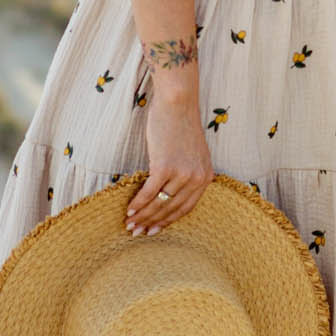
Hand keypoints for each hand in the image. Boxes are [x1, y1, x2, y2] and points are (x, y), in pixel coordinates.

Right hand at [127, 91, 212, 233]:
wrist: (178, 103)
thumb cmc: (181, 125)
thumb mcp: (193, 153)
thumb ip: (186, 173)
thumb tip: (168, 193)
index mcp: (206, 177)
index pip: (186, 208)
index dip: (168, 222)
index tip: (154, 230)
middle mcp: (196, 178)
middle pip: (171, 209)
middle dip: (151, 223)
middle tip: (136, 232)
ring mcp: (181, 173)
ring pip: (159, 203)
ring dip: (142, 216)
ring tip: (129, 224)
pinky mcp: (165, 166)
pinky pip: (149, 192)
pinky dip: (137, 203)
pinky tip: (128, 210)